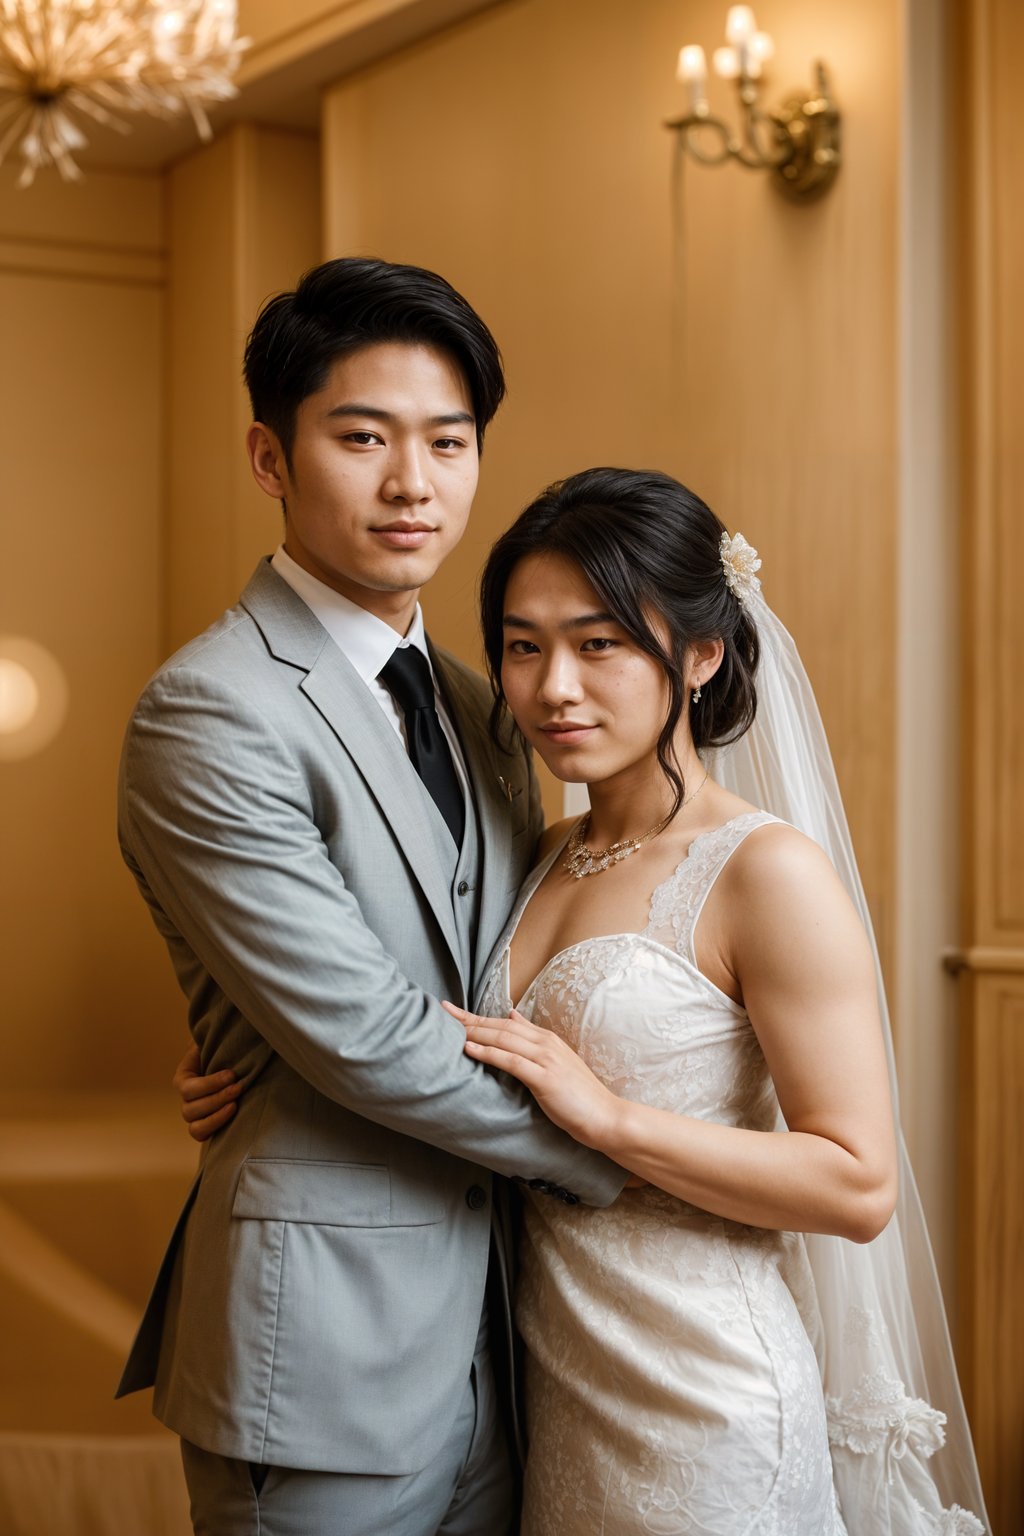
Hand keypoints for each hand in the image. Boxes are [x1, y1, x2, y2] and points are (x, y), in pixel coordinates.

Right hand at [173, 1042, 241, 1141]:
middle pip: (191, 1109)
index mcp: (183, 1077)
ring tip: (236, 1104)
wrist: (233, 1064)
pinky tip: (232, 1116)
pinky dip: (215, 1129)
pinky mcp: (206, 1125)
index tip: (231, 1074)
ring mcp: (194, 1115)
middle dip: (217, 1098)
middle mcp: (185, 1099)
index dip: (210, 1084)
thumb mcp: (214, 1040)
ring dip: (216, 1117)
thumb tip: (219, 1025)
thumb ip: (212, 1037)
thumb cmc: (224, 1049)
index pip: (188, 1089)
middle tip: (239, 1087)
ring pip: (195, 1127)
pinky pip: (202, 1136)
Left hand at [443, 1002, 621, 1150]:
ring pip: (503, 1039)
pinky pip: (511, 1061)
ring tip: (450, 1028)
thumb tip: (512, 1015)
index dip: (476, 1016)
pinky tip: (470, 1049)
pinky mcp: (545, 1078)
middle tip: (442, 1012)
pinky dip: (488, 1053)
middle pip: (500, 1026)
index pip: (504, 1022)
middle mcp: (545, 1043)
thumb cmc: (578, 1095)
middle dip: (469, 1019)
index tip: (452, 1011)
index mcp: (546, 1039)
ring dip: (474, 1033)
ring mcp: (546, 1059)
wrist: (604, 1116)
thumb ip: (532, 1040)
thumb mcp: (554, 1061)